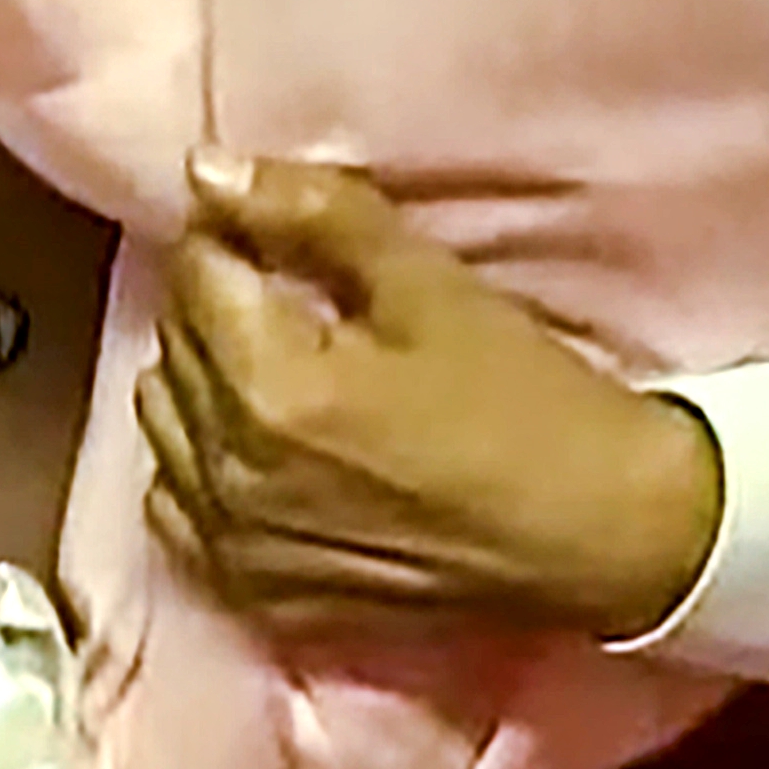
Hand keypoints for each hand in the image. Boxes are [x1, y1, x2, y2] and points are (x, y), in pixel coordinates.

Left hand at [137, 153, 723, 644]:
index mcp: (265, 388)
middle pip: (177, 344)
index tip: (293, 243)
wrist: (601, 535)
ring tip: (290, 373)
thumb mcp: (428, 285)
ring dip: (207, 382)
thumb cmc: (523, 400)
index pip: (196, 271)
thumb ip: (311, 214)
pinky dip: (204, 468)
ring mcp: (236, 548)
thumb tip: (205, 170)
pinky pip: (179, 508)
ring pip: (167, 423)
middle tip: (305, 303)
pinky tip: (265, 451)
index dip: (241, 238)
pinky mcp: (257, 597)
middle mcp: (229, 475)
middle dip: (224, 304)